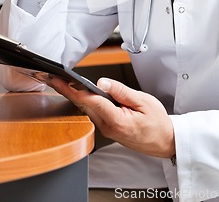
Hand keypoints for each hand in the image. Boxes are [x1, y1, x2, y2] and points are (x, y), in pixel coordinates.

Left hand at [49, 77, 175, 158]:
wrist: (165, 141)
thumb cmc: (157, 122)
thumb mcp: (143, 101)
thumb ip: (121, 91)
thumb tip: (102, 82)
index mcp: (116, 120)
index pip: (90, 101)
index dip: (73, 89)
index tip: (61, 81)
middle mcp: (107, 127)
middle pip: (83, 105)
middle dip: (66, 91)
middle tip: (52, 77)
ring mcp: (106, 130)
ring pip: (86, 109)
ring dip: (73, 96)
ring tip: (61, 82)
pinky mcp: (107, 129)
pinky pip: (93, 113)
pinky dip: (84, 102)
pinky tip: (78, 93)